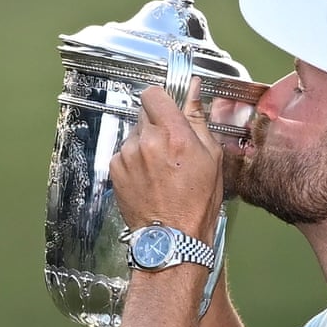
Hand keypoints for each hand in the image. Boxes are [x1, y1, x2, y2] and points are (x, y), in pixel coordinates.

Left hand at [109, 78, 223, 243]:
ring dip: (146, 144)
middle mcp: (147, 141)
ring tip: (161, 169)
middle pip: (145, 114)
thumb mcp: (211, 156)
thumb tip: (194, 89)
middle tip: (171, 148)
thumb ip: (198, 118)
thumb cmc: (196, 202)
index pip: (154, 94)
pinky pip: (124, 153)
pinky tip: (149, 178)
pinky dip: (135, 161)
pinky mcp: (115, 169)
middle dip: (157, 125)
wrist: (173, 237)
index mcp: (174, 134)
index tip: (168, 110)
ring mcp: (127, 155)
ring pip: (135, 135)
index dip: (162, 100)